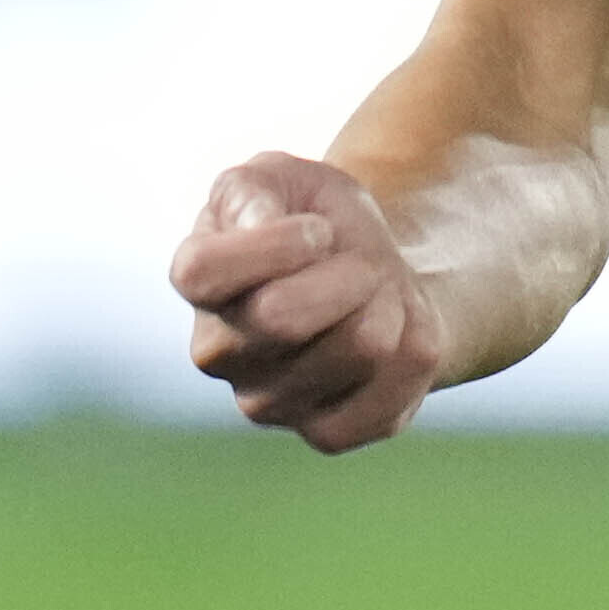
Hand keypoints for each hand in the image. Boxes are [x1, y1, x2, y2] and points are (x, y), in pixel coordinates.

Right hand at [174, 151, 439, 449]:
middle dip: (349, 270)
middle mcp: (217, 352)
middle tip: (362, 262)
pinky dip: (413, 348)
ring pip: (359, 348)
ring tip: (375, 295)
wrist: (369, 271)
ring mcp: (265, 402)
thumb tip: (260, 226)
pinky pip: (388, 397)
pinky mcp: (323, 433)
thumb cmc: (313, 218)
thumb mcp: (281, 176)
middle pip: (283, 316)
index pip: (204, 271)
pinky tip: (391, 336)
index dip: (272, 244)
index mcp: (195, 279)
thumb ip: (253, 190)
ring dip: (390, 302)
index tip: (316, 229)